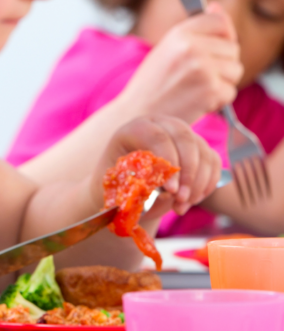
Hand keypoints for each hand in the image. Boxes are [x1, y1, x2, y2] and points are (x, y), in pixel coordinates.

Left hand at [90, 116, 221, 217]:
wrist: (127, 183)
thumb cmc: (119, 183)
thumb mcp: (119, 183)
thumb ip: (136, 184)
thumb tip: (164, 192)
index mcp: (136, 128)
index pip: (157, 136)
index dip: (168, 162)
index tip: (171, 190)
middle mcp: (162, 124)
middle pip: (185, 138)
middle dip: (187, 172)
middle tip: (180, 199)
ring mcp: (183, 134)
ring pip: (203, 152)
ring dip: (198, 183)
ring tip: (181, 205)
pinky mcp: (198, 147)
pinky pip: (213, 162)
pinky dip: (207, 184)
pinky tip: (191, 200)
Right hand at [119, 5, 242, 122]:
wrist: (136, 115)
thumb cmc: (151, 84)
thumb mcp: (166, 48)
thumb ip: (194, 30)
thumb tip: (217, 7)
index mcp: (179, 34)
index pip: (220, 22)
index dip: (224, 34)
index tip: (217, 46)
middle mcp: (192, 48)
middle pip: (233, 48)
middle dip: (222, 63)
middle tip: (197, 76)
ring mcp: (203, 69)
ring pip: (235, 70)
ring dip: (222, 82)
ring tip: (195, 89)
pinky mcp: (210, 91)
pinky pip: (230, 92)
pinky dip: (217, 100)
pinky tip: (196, 102)